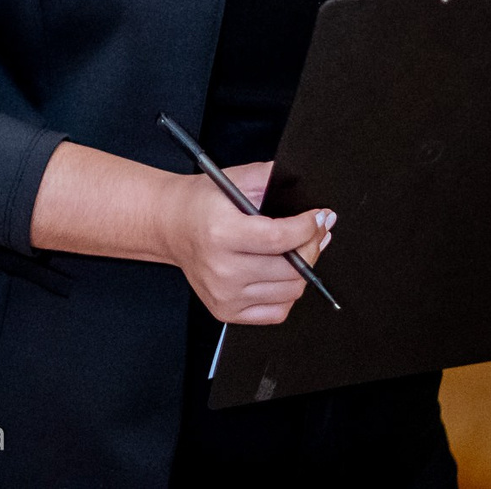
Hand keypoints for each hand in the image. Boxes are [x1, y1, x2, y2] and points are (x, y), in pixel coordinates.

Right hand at [160, 162, 333, 326]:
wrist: (171, 226)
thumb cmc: (201, 203)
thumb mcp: (233, 179)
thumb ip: (269, 178)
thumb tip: (305, 188)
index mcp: (221, 233)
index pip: (280, 238)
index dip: (308, 227)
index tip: (319, 217)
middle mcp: (221, 268)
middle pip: (291, 269)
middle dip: (313, 246)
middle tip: (317, 232)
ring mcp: (224, 294)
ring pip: (290, 291)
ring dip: (304, 271)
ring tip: (300, 251)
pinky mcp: (226, 310)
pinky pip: (277, 312)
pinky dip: (287, 293)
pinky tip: (281, 274)